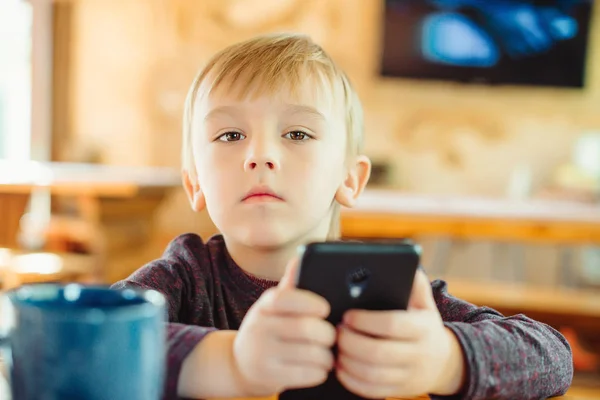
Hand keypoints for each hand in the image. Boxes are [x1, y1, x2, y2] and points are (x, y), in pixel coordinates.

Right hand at [232, 258, 335, 395]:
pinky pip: (308, 374)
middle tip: (332, 335)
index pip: (285, 298)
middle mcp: (260, 328)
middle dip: (327, 333)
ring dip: (327, 355)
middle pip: (306, 328)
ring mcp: (262, 354)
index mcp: (264, 305)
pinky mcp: (269, 377)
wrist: (239, 364)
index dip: (309, 302)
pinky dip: (321, 371)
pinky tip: (318, 367)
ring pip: (312, 353)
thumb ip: (290, 286)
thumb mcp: (273, 307)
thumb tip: (299, 258)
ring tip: (327, 352)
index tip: (325, 308)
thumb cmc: (267, 329)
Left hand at [336, 270, 465, 398]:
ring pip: (373, 375)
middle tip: (335, 331)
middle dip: (352, 342)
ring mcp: (410, 376)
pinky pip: (372, 391)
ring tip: (334, 347)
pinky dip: (352, 381)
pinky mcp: (400, 391)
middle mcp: (419, 354)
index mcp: (422, 328)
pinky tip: (340, 367)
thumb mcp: (423, 301)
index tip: (347, 315)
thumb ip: (413, 281)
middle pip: (379, 353)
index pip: (393, 324)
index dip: (366, 321)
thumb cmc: (422, 322)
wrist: (443, 362)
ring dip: (348, 362)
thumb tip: (403, 260)